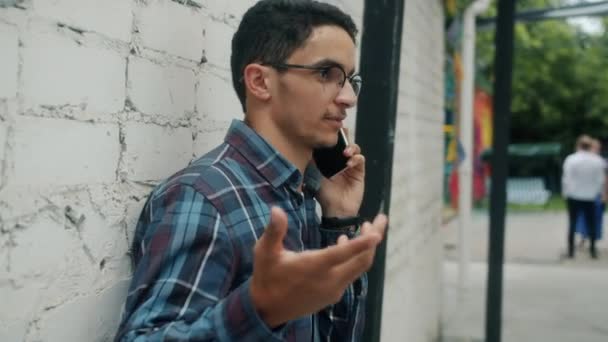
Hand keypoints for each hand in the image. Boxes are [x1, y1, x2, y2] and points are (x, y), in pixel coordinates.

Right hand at [250, 207, 386, 327]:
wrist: (267, 310)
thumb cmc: (266, 277)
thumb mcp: (265, 252)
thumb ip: (274, 231)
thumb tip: (276, 210)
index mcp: (315, 267)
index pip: (345, 253)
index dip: (363, 243)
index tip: (379, 232)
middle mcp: (330, 280)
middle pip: (362, 260)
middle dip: (374, 239)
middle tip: (380, 219)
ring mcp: (334, 290)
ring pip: (359, 268)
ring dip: (365, 248)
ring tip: (366, 228)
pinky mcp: (333, 295)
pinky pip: (351, 274)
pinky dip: (355, 258)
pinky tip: (344, 244)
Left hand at [316, 130, 364, 216]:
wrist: (336, 210)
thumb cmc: (324, 195)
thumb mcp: (314, 176)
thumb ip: (312, 163)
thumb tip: (305, 148)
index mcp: (329, 160)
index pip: (331, 144)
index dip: (331, 136)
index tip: (329, 129)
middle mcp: (340, 161)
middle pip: (344, 142)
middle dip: (343, 136)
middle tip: (341, 132)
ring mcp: (351, 165)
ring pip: (354, 148)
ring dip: (351, 147)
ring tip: (346, 152)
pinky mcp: (359, 172)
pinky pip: (361, 160)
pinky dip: (356, 158)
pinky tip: (350, 163)